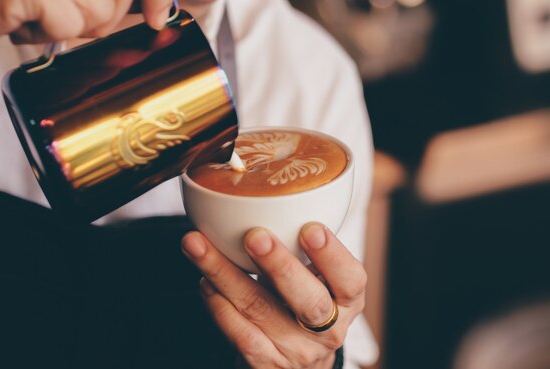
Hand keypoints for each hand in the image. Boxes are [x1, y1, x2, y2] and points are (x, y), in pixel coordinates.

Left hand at [181, 223, 366, 368]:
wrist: (299, 363)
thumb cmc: (307, 304)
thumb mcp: (321, 279)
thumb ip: (306, 248)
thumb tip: (266, 197)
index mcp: (348, 298)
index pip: (350, 278)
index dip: (332, 255)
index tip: (311, 228)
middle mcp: (328, 329)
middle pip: (309, 301)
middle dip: (280, 266)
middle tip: (254, 236)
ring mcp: (297, 350)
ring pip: (260, 310)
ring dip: (225, 274)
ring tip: (199, 246)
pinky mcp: (267, 363)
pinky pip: (239, 334)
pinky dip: (217, 304)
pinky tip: (205, 281)